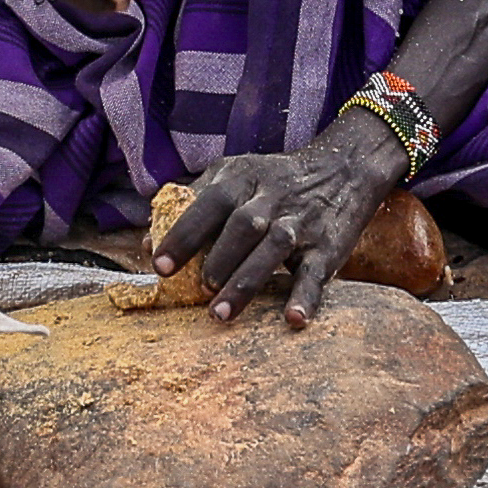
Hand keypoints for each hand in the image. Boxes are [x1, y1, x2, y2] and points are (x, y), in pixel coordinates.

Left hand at [160, 117, 415, 328]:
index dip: (183, 234)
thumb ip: (191, 206)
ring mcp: (301, 223)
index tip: (159, 265)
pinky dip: (306, 296)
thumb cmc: (271, 181)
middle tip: (200, 290)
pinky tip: (293, 319)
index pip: (208, 203)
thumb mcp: (233, 176)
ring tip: (221, 314)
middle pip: (243, 226)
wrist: (344, 168)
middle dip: (219, 258)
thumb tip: (143, 244)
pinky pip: (316, 273)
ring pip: (274, 249)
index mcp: (242, 178)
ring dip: (247, 281)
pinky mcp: (328, 247)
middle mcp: (271, 198)